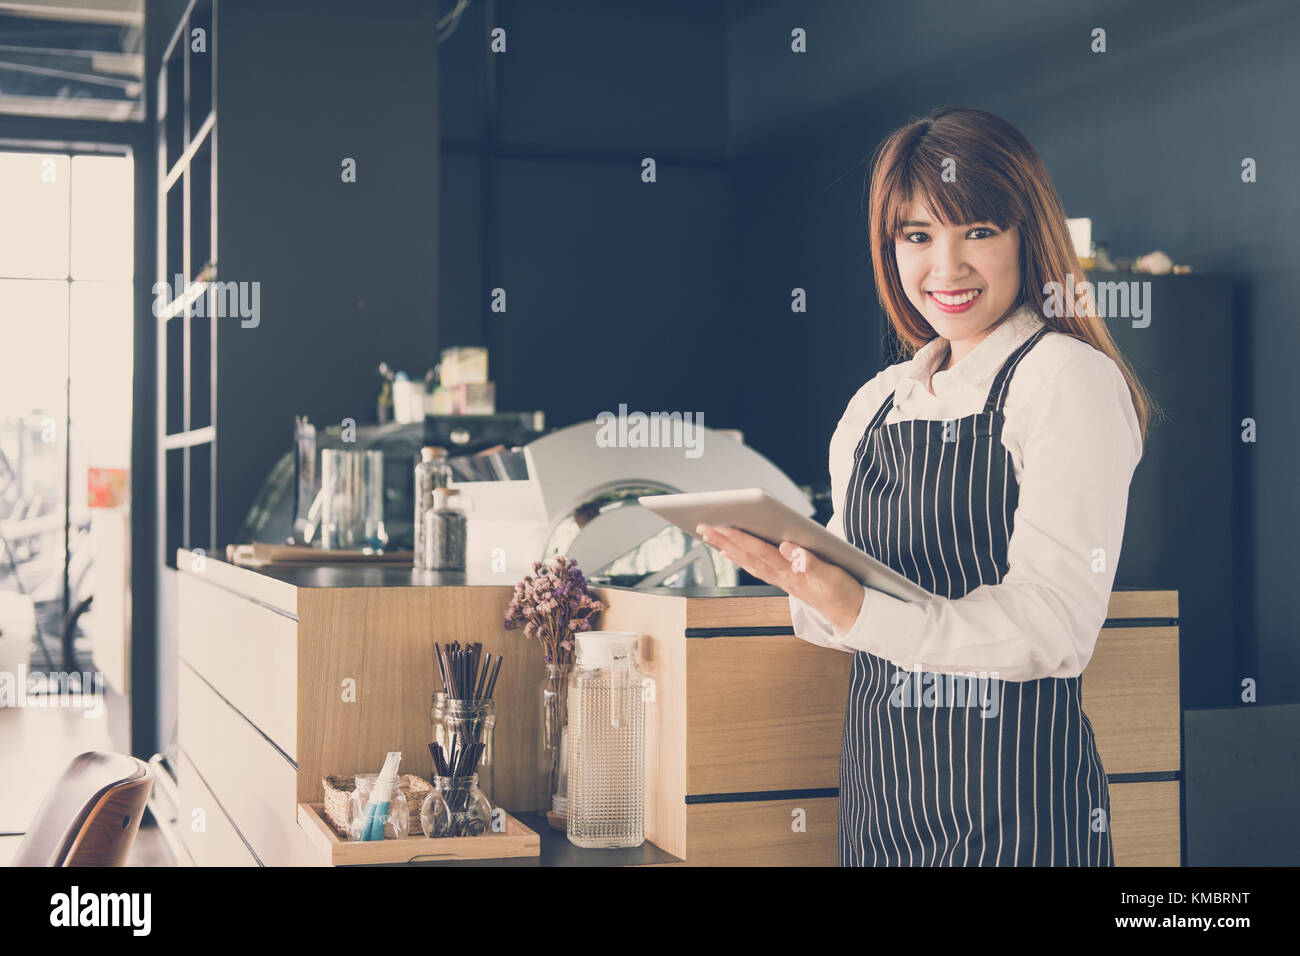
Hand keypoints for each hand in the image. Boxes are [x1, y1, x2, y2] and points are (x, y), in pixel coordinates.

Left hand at [696, 524, 864, 633]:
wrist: (851, 614)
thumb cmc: (843, 592)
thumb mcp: (832, 575)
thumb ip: (810, 562)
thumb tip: (788, 547)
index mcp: (790, 571)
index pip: (759, 550)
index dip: (739, 538)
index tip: (720, 525)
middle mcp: (781, 576)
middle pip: (747, 555)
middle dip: (724, 540)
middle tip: (702, 526)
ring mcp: (781, 579)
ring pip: (748, 561)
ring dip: (727, 548)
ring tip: (709, 536)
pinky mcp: (785, 581)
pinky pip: (756, 568)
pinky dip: (741, 559)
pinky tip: (732, 553)